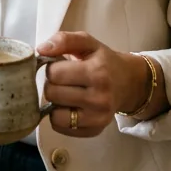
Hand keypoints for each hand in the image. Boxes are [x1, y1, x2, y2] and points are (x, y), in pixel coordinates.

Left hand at [35, 31, 152, 137]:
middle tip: (63, 81)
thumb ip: (64, 40)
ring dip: (55, 104)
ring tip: (65, 94)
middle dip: (52, 85)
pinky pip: (61, 128)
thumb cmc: (103, 61)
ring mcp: (98, 118)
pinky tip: (70, 107)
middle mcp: (99, 98)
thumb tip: (41, 49)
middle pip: (52, 94)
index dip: (52, 68)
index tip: (61, 66)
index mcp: (97, 72)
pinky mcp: (94, 130)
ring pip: (55, 115)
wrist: (129, 83)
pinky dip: (60, 117)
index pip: (54, 73)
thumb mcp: (87, 42)